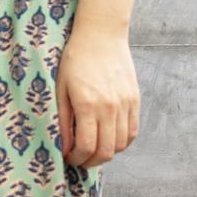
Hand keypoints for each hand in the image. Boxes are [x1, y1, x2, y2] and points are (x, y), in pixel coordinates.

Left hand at [56, 23, 139, 168]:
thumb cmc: (75, 59)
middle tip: (80, 159)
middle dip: (91, 162)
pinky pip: (132, 132)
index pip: (86, 147)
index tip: (69, 158)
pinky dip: (121, 142)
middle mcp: (109, 107)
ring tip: (94, 149)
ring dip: (106, 153)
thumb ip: (63, 121)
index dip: (77, 159)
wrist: (101, 35)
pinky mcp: (135, 100)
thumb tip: (64, 147)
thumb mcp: (61, 89)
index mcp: (87, 104)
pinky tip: (109, 139)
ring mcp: (125, 104)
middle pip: (105, 151)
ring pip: (120, 145)